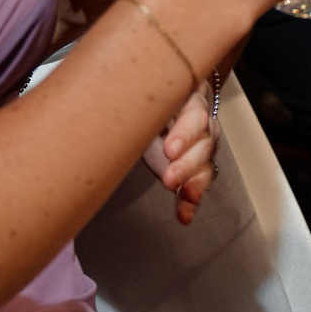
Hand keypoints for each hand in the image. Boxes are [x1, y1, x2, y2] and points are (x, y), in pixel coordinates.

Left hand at [141, 76, 221, 223]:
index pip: (194, 115)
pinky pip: (198, 184)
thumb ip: (133, 103)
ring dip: (194, 182)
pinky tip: (184, 212)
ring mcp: (200, 146)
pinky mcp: (195, 167)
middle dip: (187, 163)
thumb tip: (104, 108)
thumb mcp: (143, 98)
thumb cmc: (149, 101)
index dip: (184, 134)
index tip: (169, 150)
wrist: (157, 106)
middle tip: (170, 179)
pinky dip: (191, 201)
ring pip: (205, 164)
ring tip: (184, 195)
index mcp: (188, 101)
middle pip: (204, 143)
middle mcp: (200, 124)